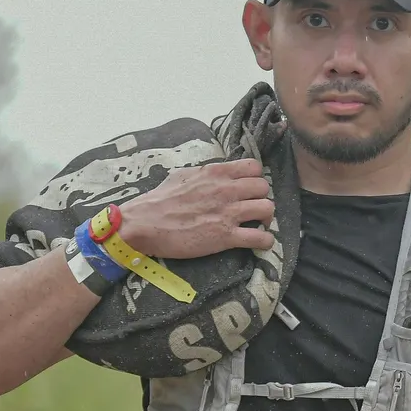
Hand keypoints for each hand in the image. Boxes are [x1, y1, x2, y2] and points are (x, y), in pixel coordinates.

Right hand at [117, 159, 274, 258]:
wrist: (143, 224)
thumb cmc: (159, 200)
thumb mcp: (182, 175)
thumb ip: (203, 173)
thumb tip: (211, 174)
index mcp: (216, 173)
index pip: (254, 167)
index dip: (255, 178)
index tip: (248, 188)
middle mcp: (226, 190)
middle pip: (264, 187)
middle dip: (261, 198)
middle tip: (252, 208)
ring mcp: (228, 213)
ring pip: (268, 209)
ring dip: (266, 218)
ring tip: (258, 224)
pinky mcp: (226, 237)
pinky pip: (260, 238)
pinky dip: (265, 241)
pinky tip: (259, 243)